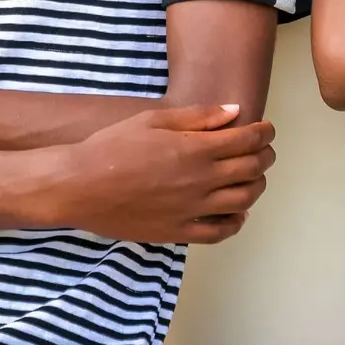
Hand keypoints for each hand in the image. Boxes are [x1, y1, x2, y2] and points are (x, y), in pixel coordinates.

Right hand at [58, 104, 275, 243]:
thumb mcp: (153, 120)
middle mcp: (202, 181)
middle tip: (263, 150)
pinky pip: (221, 232)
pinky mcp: (180, 231)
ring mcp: (193, 209)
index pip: (248, 141)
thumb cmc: (112, 147)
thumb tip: (235, 113)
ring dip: (256, 186)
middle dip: (265, 156)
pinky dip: (237, 221)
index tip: (265, 129)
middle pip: (253, 170)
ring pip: (244, 200)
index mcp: (196, 149)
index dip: (264, 133)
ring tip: (253, 177)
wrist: (80, 186)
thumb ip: (198, 117)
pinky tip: (237, 212)